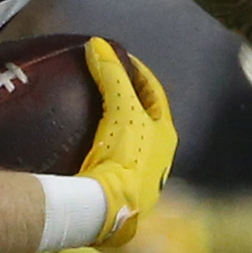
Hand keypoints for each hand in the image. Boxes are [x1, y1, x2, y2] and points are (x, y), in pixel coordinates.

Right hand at [77, 38, 176, 244]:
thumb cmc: (123, 156)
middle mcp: (161, 158)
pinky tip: (85, 146)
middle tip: (106, 82)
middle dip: (129, 100)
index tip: (118, 58)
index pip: (154, 94)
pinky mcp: (122, 195)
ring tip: (93, 112)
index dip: (137, 72)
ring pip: (131, 143)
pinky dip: (103, 148)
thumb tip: (97, 44)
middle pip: (145, 119)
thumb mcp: (122, 110)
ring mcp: (143, 179)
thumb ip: (111, 76)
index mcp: (166, 136)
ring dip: (117, 126)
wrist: (107, 208)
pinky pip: (114, 162)